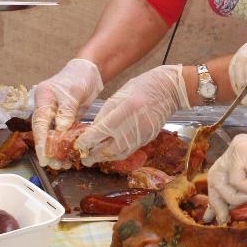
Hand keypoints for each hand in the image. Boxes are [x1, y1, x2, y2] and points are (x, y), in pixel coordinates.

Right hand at [33, 59, 102, 166]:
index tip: (44, 157)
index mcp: (43, 98)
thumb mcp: (74, 93)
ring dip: (58, 150)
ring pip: (53, 135)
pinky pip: (63, 133)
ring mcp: (55, 113)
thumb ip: (67, 111)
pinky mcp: (65, 117)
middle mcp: (46, 107)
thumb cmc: (79, 76)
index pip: (39, 123)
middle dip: (49, 150)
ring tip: (64, 164)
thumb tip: (60, 130)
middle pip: (44, 132)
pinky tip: (71, 155)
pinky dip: (66, 144)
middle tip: (55, 165)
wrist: (89, 70)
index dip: (40, 142)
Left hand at [74, 64, 188, 164]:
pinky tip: (111, 152)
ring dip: (106, 158)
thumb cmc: (141, 87)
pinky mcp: (148, 139)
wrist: (168, 90)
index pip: (98, 134)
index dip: (86, 142)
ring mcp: (141, 136)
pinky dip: (118, 154)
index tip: (78, 145)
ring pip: (119, 154)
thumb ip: (104, 115)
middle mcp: (132, 127)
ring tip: (96, 158)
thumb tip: (93, 131)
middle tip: (84, 159)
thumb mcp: (117, 96)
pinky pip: (130, 150)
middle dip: (94, 156)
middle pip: (108, 149)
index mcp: (122, 112)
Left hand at [206, 127, 246, 223]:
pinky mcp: (243, 150)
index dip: (214, 198)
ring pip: (222, 181)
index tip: (212, 217)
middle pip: (213, 178)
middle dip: (218, 201)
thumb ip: (242, 193)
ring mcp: (237, 147)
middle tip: (225, 218)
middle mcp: (233, 148)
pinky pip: (236, 179)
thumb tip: (223, 213)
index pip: (216, 177)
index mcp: (236, 155)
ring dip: (239, 196)